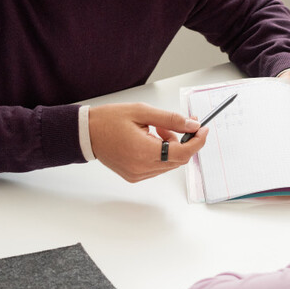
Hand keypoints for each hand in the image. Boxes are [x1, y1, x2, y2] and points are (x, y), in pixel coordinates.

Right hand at [88, 103, 206, 182]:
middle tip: (177, 124)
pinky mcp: (134, 176)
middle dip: (183, 141)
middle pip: (178, 159)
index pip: (182, 152)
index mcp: (144, 152)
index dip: (197, 141)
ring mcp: (138, 174)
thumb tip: (192, 125)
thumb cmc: (108, 120)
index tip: (203, 130)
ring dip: (171, 147)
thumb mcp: (142, 112)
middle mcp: (142, 168)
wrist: (86, 133)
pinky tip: (150, 140)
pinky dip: (161, 153)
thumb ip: (170, 119)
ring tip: (157, 129)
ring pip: (169, 164)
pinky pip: (157, 167)